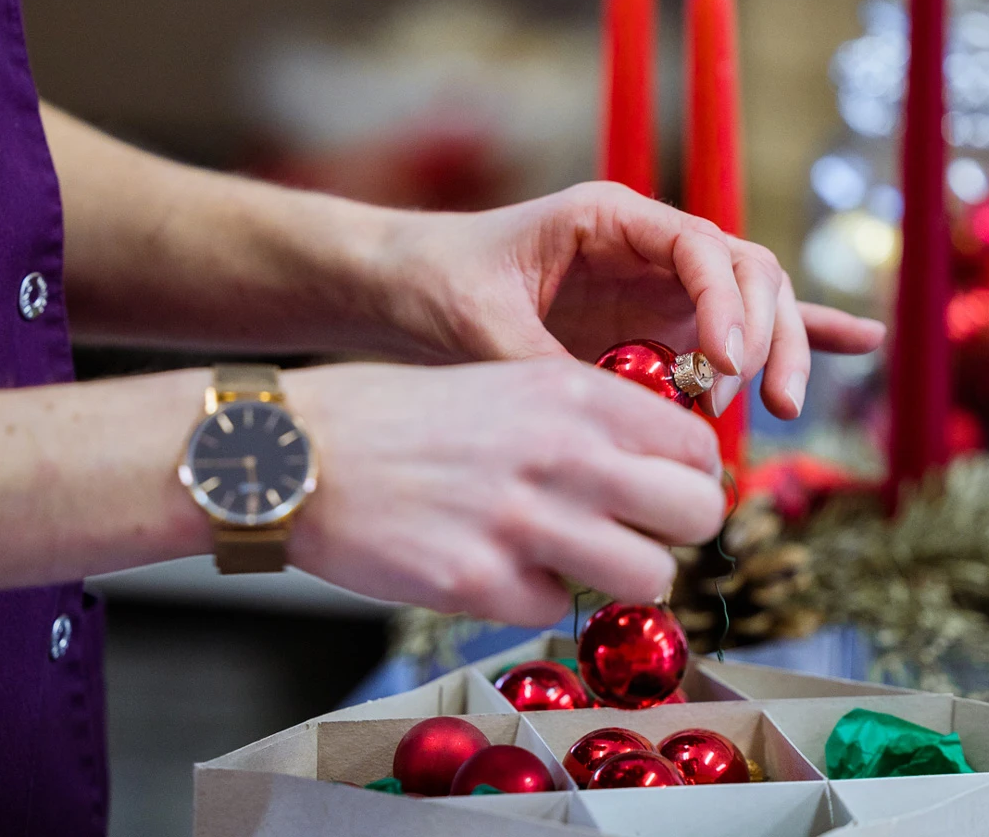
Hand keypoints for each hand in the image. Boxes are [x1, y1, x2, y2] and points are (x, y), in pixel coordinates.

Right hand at [279, 359, 723, 626]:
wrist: (292, 452)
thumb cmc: (393, 415)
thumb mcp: (502, 380)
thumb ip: (583, 418)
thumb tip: (653, 466)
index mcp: (570, 392)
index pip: (697, 446)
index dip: (687, 476)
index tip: (661, 490)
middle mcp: (561, 452)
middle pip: (697, 514)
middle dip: (673, 533)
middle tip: (633, 534)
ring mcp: (522, 523)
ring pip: (649, 577)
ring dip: (616, 577)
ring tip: (568, 559)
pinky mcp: (479, 585)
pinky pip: (557, 608)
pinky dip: (532, 596)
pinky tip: (490, 566)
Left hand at [377, 181, 884, 417]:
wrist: (409, 288)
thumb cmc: (438, 284)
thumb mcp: (480, 325)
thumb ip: (544, 368)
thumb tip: (605, 423)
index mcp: (612, 219)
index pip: (703, 247)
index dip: (726, 305)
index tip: (724, 368)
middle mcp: (650, 247)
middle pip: (747, 273)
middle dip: (767, 334)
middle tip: (757, 401)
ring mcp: (661, 286)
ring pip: (753, 304)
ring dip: (779, 350)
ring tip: (777, 407)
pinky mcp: (662, 327)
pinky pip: (740, 328)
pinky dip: (799, 335)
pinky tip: (860, 344)